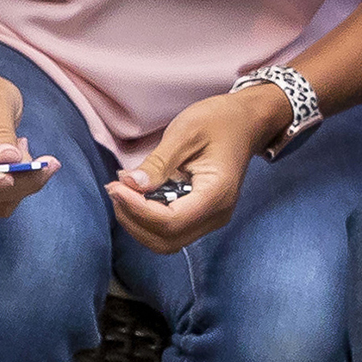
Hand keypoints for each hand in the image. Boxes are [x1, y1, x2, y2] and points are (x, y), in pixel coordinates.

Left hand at [110, 85, 281, 243]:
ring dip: (137, 221)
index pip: (171, 221)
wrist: (245, 122)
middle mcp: (217, 214)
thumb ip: (158, 163)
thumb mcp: (185, 132)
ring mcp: (210, 218)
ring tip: (122, 190)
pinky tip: (135, 194)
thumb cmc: (219, 121)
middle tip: (115, 189)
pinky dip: (147, 217)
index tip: (116, 186)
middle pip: (166, 239)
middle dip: (134, 219)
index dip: (138, 209)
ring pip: (165, 240)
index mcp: (217, 194)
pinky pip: (170, 229)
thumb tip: (130, 185)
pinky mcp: (201, 215)